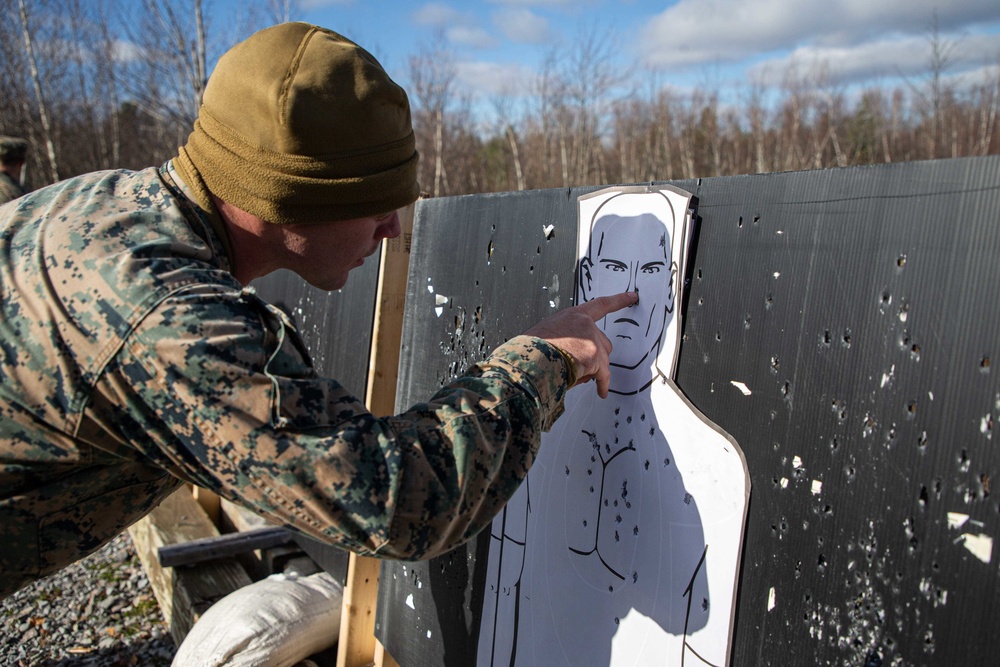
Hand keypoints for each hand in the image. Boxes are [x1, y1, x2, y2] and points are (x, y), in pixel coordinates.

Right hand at [523, 291, 637, 397]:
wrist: (529, 360)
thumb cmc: (531, 349)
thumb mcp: (548, 334)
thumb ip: (565, 338)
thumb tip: (574, 357)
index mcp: (573, 316)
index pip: (600, 305)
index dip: (618, 300)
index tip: (632, 296)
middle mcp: (585, 325)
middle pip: (603, 342)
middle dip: (595, 357)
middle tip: (578, 366)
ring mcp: (591, 341)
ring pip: (603, 360)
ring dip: (593, 370)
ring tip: (573, 376)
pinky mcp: (594, 358)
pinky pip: (603, 375)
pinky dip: (602, 384)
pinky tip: (601, 391)